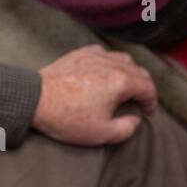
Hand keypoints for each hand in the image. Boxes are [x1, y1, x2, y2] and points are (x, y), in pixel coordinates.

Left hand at [32, 45, 157, 145]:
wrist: (34, 100)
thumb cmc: (67, 118)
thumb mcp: (101, 133)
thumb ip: (126, 129)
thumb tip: (135, 120)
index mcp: (121, 82)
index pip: (148, 88)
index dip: (152, 101)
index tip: (148, 112)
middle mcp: (112, 64)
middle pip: (139, 71)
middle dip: (144, 86)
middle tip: (141, 100)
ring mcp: (96, 56)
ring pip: (123, 58)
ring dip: (130, 72)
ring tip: (125, 85)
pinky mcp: (80, 54)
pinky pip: (104, 53)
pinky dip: (111, 62)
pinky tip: (105, 71)